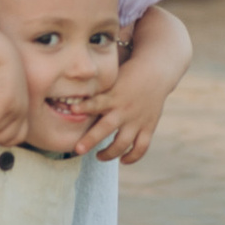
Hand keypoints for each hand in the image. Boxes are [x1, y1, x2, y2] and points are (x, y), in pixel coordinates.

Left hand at [79, 9, 191, 166]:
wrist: (158, 68)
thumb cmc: (128, 67)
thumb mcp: (110, 70)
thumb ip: (90, 74)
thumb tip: (66, 64)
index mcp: (114, 94)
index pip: (96, 102)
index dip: (83, 106)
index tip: (69, 110)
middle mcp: (124, 109)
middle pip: (105, 129)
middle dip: (90, 140)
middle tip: (76, 149)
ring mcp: (137, 120)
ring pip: (123, 143)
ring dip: (109, 153)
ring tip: (98, 156)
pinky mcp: (148, 126)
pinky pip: (141, 147)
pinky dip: (132, 156)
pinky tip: (123, 160)